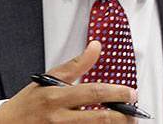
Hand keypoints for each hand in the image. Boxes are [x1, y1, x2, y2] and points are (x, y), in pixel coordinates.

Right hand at [0, 40, 137, 122]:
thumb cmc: (29, 103)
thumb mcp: (49, 78)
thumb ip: (76, 64)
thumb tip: (96, 47)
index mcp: (56, 97)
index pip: (93, 94)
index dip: (116, 93)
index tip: (130, 92)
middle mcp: (59, 118)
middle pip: (99, 119)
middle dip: (122, 115)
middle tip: (134, 111)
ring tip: (125, 121)